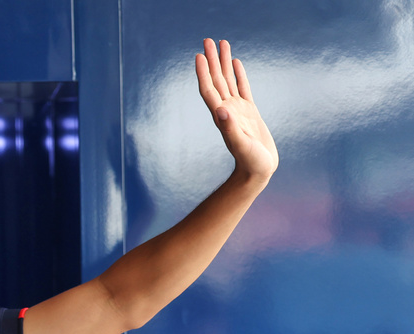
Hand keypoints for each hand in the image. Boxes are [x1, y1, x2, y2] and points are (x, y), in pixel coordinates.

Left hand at [196, 38, 278, 182]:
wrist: (258, 171)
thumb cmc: (251, 162)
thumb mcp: (241, 145)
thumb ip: (231, 128)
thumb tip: (221, 110)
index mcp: (222, 116)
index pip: (209, 90)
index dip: (203, 73)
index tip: (199, 56)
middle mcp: (227, 110)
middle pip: (216, 80)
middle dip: (212, 60)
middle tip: (207, 40)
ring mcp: (238, 109)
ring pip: (228, 80)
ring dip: (223, 63)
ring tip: (221, 43)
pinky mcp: (249, 111)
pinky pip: (242, 88)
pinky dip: (238, 74)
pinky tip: (236, 63)